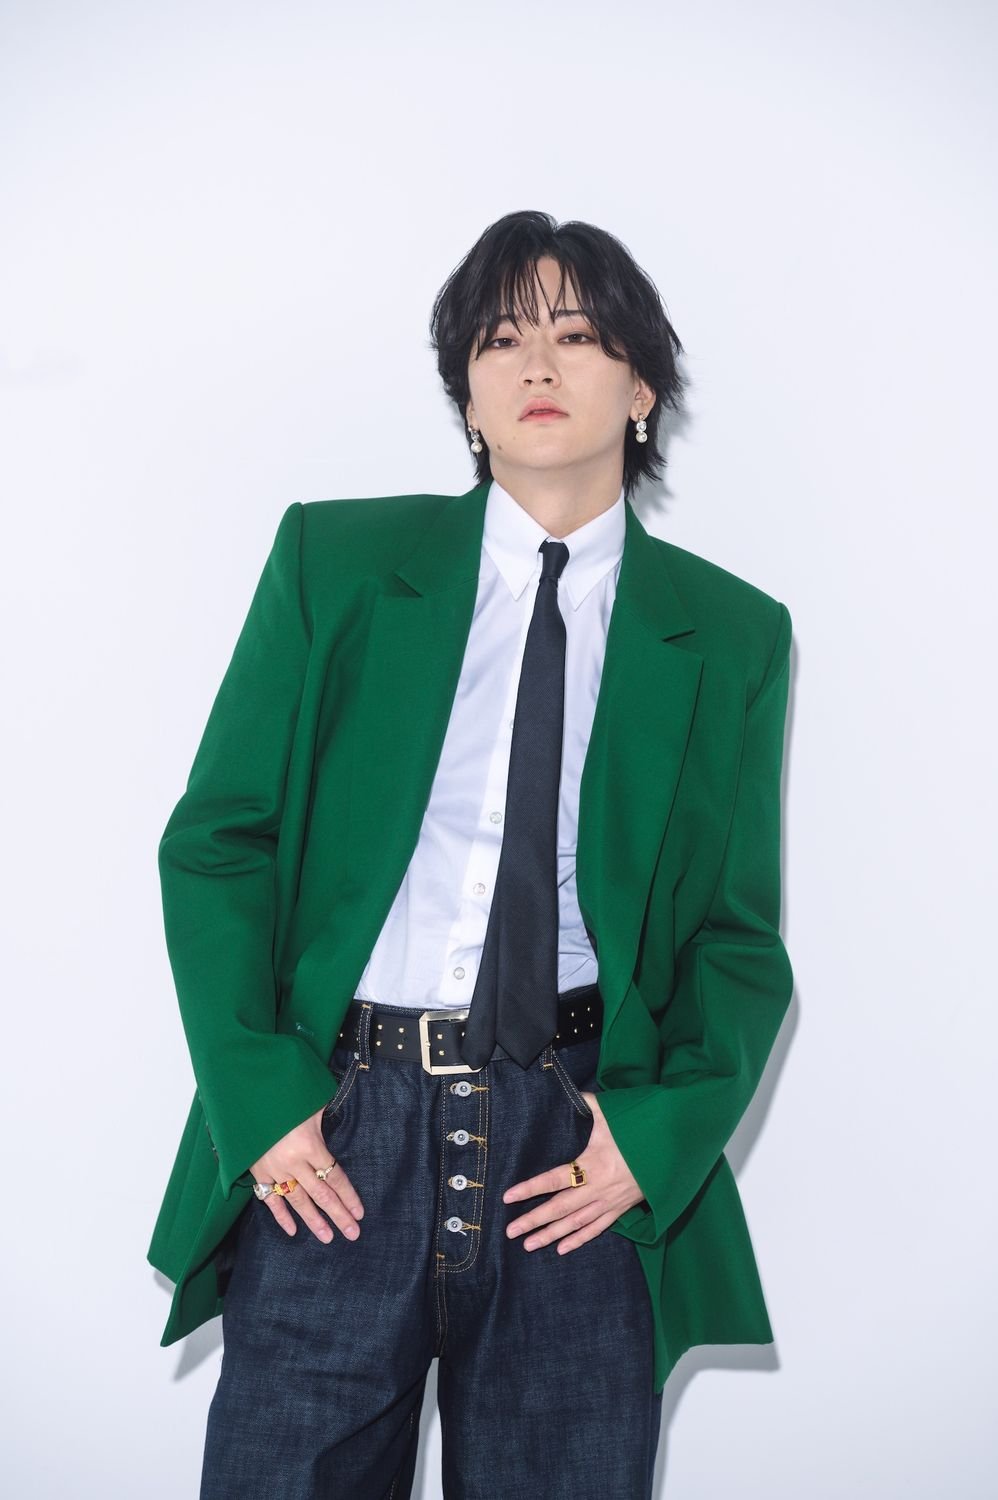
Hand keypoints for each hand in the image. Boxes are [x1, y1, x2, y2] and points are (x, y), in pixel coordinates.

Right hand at [251, 1105, 364, 1243]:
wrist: (244, 1096)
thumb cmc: (284, 1095)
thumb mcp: (311, 1103)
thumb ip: (324, 1119)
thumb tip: (340, 1118)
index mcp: (310, 1145)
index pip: (335, 1177)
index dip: (348, 1196)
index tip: (360, 1213)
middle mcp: (293, 1162)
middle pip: (321, 1194)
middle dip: (339, 1215)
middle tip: (353, 1233)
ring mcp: (274, 1169)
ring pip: (298, 1201)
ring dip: (314, 1221)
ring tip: (328, 1237)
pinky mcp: (257, 1172)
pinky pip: (270, 1199)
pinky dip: (280, 1216)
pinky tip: (293, 1231)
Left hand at [502, 1092, 645, 1253]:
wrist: (673, 1150)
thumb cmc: (640, 1130)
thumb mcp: (613, 1114)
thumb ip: (588, 1103)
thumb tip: (568, 1089)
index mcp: (593, 1163)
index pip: (554, 1179)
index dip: (530, 1188)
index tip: (508, 1197)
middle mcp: (598, 1187)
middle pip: (560, 1207)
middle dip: (534, 1220)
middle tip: (511, 1231)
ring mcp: (609, 1201)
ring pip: (576, 1223)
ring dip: (552, 1235)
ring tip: (528, 1245)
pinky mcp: (620, 1209)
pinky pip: (597, 1228)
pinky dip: (579, 1239)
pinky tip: (561, 1249)